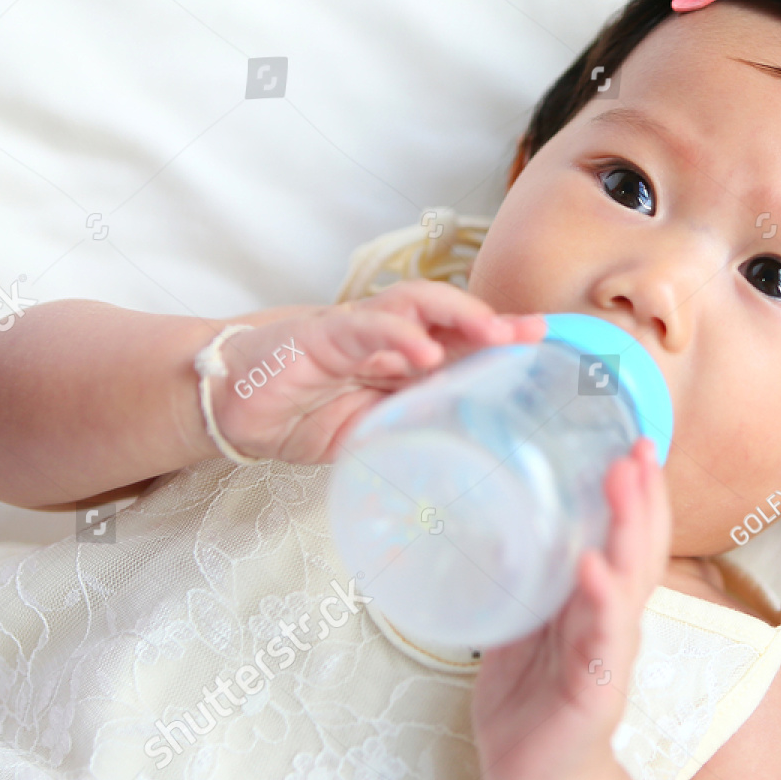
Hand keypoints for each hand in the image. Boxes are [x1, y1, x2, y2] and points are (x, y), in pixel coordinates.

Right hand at [204, 280, 544, 462]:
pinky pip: (363, 329)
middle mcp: (388, 336)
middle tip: (533, 335)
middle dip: (495, 324)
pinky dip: (395, 336)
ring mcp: (356, 330)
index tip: (547, 351)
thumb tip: (463, 470)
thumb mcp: (369, 435)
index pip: (464, 343)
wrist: (232, 404)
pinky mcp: (320, 336)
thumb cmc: (304, 414)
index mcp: (404, 359)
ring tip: (493, 333)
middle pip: (452, 318)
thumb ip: (409, 438)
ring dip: (458, 317)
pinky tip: (423, 350)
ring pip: (415, 309)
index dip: (504, 343)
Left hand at [472, 437, 671, 779]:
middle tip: (640, 449)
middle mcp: (612, 621)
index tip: (639, 442)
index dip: (640, 492)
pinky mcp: (594, 691)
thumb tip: (487, 516)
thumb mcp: (522, 622)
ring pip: (627, 584)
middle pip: (639, 550)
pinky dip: (601, 603)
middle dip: (643, 498)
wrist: (532, 779)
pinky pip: (601, 642)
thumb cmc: (530, 700)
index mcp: (598, 602)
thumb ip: (521, 578)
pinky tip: (595, 570)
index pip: (631, 537)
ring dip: (629, 532)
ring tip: (625, 486)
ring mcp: (608, 654)